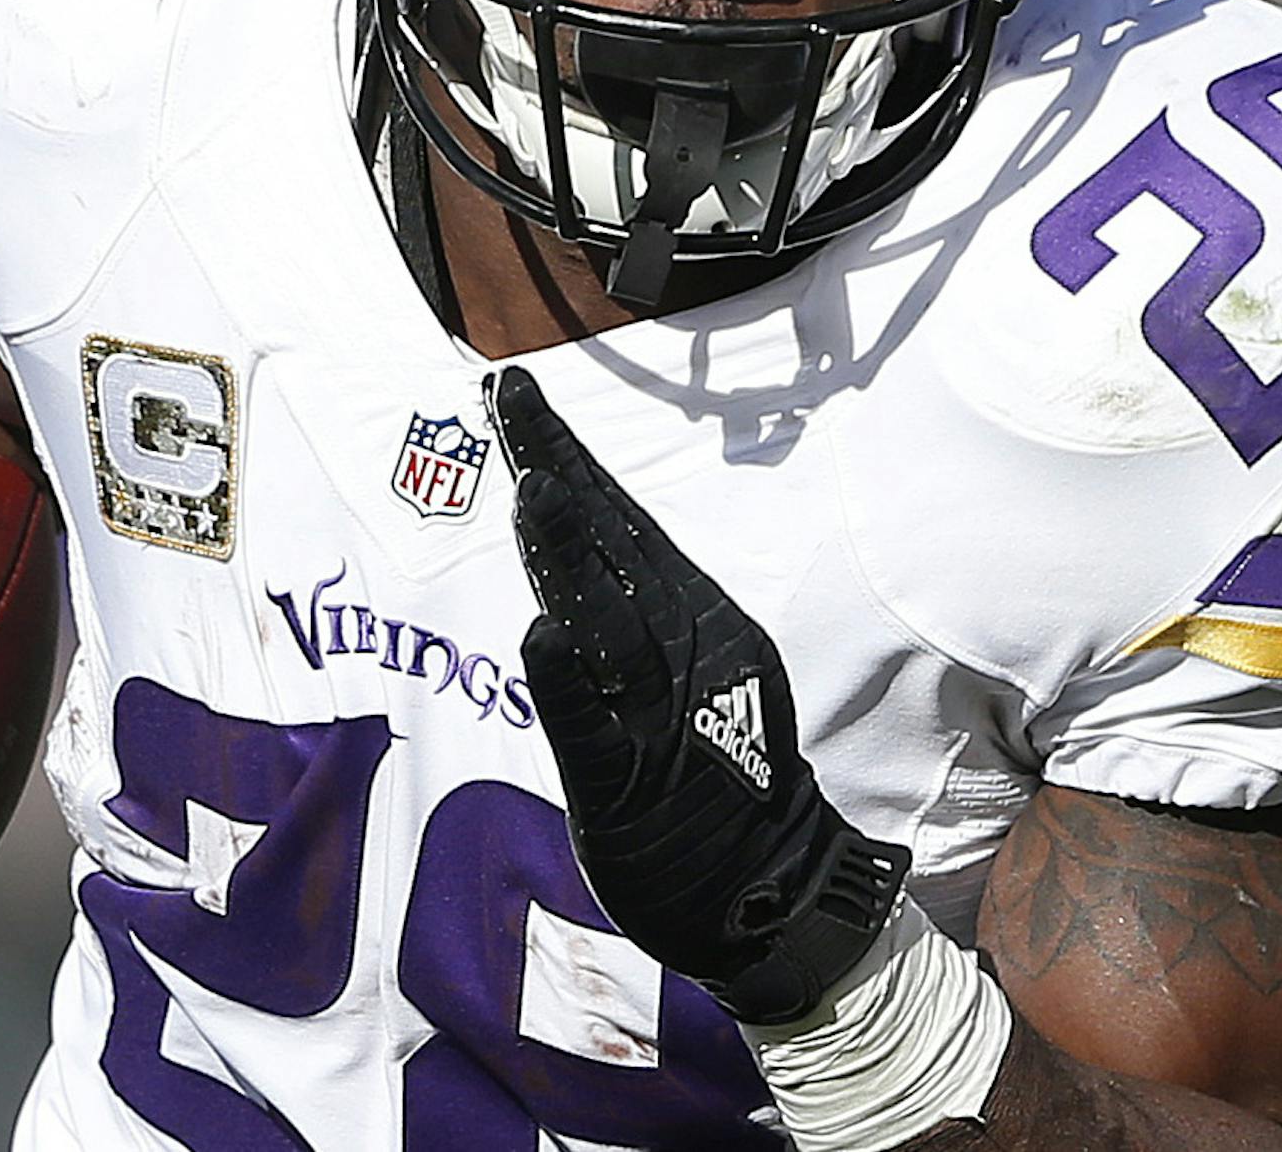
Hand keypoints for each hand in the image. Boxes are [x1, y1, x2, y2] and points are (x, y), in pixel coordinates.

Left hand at [488, 368, 908, 1024]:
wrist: (771, 889)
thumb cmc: (713, 771)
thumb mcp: (686, 662)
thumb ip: (630, 597)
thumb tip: (575, 519)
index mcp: (689, 613)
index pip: (616, 517)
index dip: (563, 453)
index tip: (512, 393)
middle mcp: (679, 648)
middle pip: (608, 545)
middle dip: (557, 467)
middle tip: (511, 398)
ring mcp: (657, 716)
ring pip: (607, 623)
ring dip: (570, 556)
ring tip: (534, 491)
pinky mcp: (629, 787)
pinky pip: (592, 730)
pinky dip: (568, 685)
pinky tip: (543, 635)